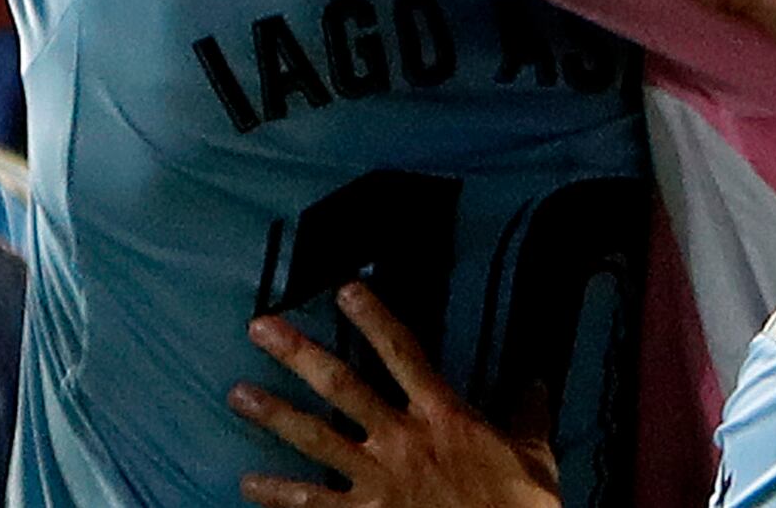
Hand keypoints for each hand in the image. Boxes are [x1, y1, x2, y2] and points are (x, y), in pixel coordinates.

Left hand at [231, 287, 556, 507]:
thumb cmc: (519, 505)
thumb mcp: (532, 455)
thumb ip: (528, 415)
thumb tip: (537, 383)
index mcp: (442, 415)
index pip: (403, 353)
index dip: (374, 318)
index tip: (345, 289)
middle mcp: (403, 439)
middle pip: (342, 386)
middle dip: (298, 354)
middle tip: (260, 328)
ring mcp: (379, 480)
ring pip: (317, 439)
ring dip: (275, 415)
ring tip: (238, 394)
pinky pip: (316, 505)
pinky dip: (281, 495)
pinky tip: (250, 484)